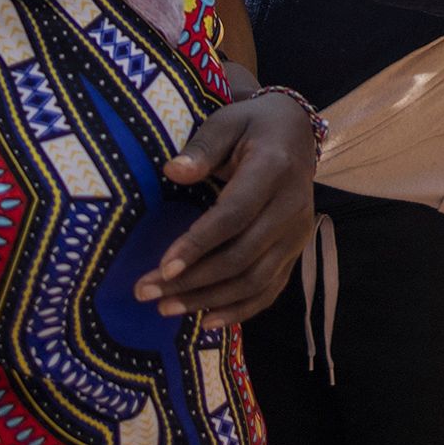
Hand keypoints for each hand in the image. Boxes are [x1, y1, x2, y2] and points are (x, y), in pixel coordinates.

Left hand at [137, 89, 322, 327]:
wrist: (295, 132)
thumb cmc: (251, 126)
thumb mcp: (226, 122)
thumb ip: (201, 148)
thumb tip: (172, 172)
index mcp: (274, 170)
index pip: (235, 215)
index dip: (199, 243)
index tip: (162, 266)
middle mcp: (292, 206)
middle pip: (242, 255)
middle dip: (192, 280)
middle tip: (145, 292)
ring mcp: (298, 232)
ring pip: (255, 279)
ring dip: (210, 299)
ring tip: (165, 308)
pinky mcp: (297, 249)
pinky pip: (271, 288)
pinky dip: (241, 310)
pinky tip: (208, 322)